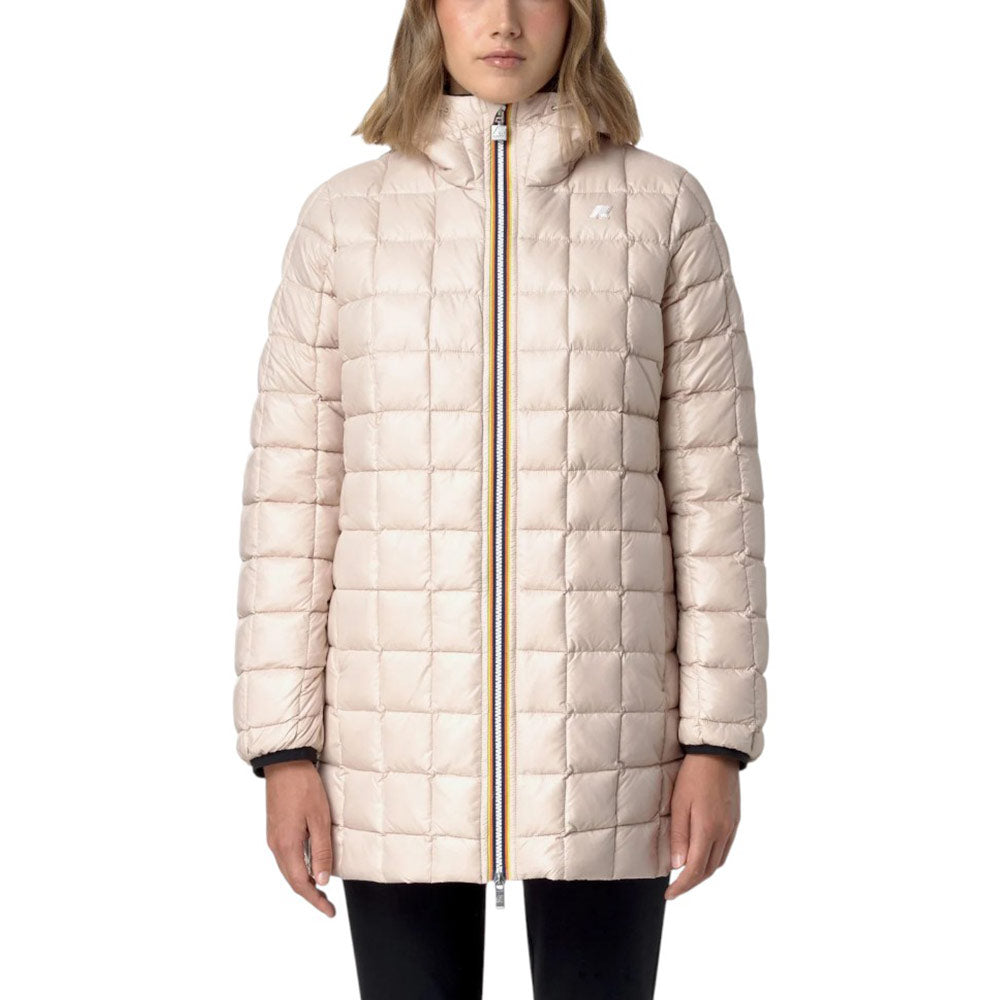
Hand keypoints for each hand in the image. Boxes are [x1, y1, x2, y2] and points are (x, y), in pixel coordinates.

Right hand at [263, 759, 335, 916]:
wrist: (285, 763)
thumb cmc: (304, 788)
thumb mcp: (320, 819)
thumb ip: (321, 851)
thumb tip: (322, 881)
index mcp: (287, 845)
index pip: (301, 883)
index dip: (315, 900)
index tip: (329, 912)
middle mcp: (276, 845)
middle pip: (292, 880)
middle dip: (310, 895)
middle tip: (327, 905)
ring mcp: (273, 837)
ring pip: (288, 869)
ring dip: (303, 882)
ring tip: (321, 889)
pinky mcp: (275, 829)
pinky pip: (285, 857)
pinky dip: (297, 867)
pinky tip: (309, 866)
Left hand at [665, 754, 740, 901]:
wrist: (717, 754)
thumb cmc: (693, 776)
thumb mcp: (679, 803)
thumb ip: (680, 835)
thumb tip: (678, 866)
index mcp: (708, 830)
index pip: (695, 870)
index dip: (682, 886)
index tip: (669, 894)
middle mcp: (724, 832)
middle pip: (708, 870)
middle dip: (692, 882)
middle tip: (675, 888)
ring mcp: (732, 826)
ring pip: (718, 861)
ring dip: (703, 872)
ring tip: (686, 874)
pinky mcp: (735, 819)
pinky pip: (725, 848)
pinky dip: (712, 858)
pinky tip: (702, 854)